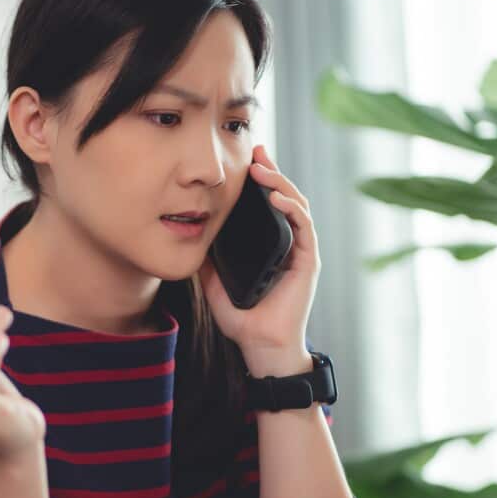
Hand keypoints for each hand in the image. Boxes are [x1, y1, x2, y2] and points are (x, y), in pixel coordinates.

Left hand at [198, 143, 320, 355]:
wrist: (260, 345)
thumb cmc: (242, 318)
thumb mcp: (214, 282)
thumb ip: (206, 259)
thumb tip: (189, 236)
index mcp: (269, 244)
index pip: (268, 203)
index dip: (260, 179)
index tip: (246, 159)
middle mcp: (287, 242)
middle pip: (285, 196)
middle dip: (271, 171)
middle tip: (255, 152)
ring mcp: (300, 250)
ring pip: (297, 204)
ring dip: (281, 183)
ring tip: (262, 168)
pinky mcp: (307, 261)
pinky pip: (304, 227)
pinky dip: (292, 208)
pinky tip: (277, 197)